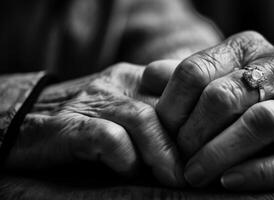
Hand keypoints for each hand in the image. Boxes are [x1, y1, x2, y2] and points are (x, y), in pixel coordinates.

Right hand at [4, 62, 183, 186]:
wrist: (27, 119)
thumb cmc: (88, 121)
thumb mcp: (127, 112)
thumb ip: (158, 119)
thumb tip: (195, 144)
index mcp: (136, 77)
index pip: (180, 84)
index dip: (200, 113)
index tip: (211, 143)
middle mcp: (119, 84)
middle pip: (168, 104)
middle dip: (189, 140)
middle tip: (200, 169)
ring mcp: (94, 101)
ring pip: (142, 119)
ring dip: (163, 154)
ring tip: (174, 178)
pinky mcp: (69, 125)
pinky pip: (107, 137)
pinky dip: (125, 159)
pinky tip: (128, 171)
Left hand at [153, 31, 273, 189]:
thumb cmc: (267, 91)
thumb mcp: (228, 72)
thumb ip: (192, 75)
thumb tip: (149, 77)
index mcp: (247, 49)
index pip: (194, 71)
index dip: (171, 106)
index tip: (161, 132)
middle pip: (221, 98)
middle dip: (191, 135)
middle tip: (177, 160)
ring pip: (259, 124)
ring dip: (219, 153)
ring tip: (196, 176)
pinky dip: (260, 171)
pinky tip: (231, 181)